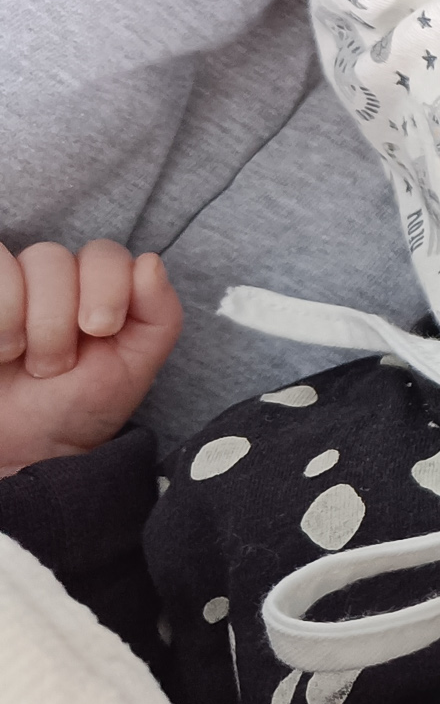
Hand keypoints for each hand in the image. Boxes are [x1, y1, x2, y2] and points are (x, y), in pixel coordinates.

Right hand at [0, 242, 183, 478]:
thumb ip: (160, 315)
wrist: (23, 450)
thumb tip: (150, 262)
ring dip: (23, 324)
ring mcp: (10, 285)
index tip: (100, 330)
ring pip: (17, 266)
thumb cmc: (78, 408)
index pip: (104, 253)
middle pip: (54, 257)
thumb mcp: (133, 369)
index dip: (106, 287)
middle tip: (55, 365)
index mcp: (97, 287)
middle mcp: (52, 278)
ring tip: (23, 361)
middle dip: (57, 322)